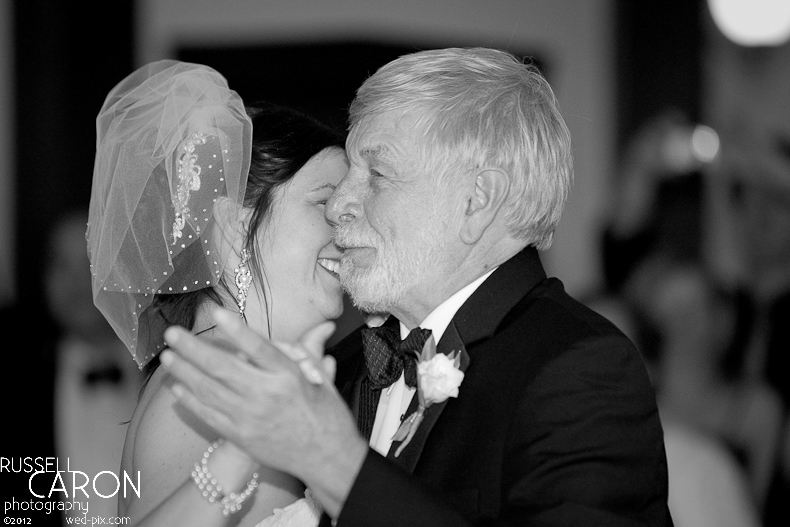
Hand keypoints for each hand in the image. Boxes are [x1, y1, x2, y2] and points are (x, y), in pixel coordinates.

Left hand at [159, 307, 367, 516]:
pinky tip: (176, 387)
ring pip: (209, 391)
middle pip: (223, 368)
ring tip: (166, 357)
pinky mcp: (240, 436)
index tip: (215, 313)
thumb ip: (311, 350)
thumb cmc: (326, 415)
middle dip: (193, 349)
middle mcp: (267, 395)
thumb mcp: (323, 379)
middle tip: (171, 334)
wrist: (326, 459)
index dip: (236, 330)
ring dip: (184, 372)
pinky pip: (208, 415)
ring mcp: (250, 418)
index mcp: (289, 377)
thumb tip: (324, 326)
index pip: (258, 348)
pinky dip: (190, 401)